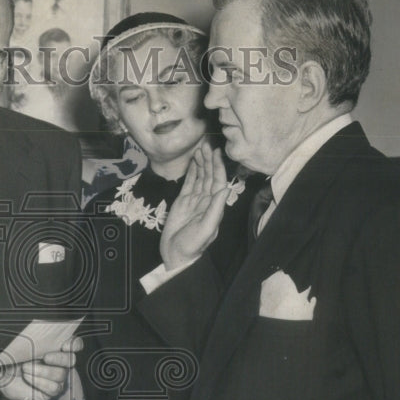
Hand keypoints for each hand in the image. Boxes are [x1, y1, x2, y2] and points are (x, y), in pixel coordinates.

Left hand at [0, 337, 82, 399]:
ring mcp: (57, 378)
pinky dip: (39, 382)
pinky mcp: (51, 391)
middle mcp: (60, 363)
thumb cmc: (13, 359)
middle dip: (58, 358)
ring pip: (61, 374)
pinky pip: (53, 388)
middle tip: (45, 358)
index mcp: (55, 348)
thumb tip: (37, 337)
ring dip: (42, 371)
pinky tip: (28, 378)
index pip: (74, 344)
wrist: (3, 378)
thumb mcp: (20, 348)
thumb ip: (32, 342)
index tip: (66, 346)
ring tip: (25, 369)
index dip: (74, 344)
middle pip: (70, 359)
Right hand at [160, 143, 234, 269]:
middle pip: (209, 176)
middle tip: (206, 144)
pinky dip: (191, 172)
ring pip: (199, 177)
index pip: (218, 181)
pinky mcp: (182, 202)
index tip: (216, 152)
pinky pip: (189, 183)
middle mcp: (206, 201)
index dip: (218, 166)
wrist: (175, 255)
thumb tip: (224, 188)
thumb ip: (215, 209)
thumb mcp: (206, 228)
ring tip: (199, 148)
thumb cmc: (192, 245)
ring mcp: (194, 201)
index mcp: (214, 206)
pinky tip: (193, 162)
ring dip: (201, 163)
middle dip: (209, 160)